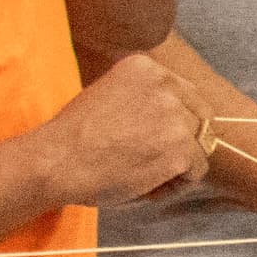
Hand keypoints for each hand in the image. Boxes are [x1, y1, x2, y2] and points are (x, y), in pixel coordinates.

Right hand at [46, 54, 207, 205]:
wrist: (55, 162)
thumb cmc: (73, 136)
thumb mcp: (108, 93)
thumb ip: (143, 95)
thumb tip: (178, 112)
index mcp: (146, 68)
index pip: (187, 94)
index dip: (177, 119)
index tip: (157, 137)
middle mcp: (166, 86)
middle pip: (199, 117)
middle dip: (183, 140)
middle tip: (155, 158)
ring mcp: (176, 117)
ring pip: (201, 144)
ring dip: (179, 164)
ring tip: (146, 175)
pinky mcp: (180, 150)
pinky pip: (197, 170)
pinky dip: (178, 183)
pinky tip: (149, 187)